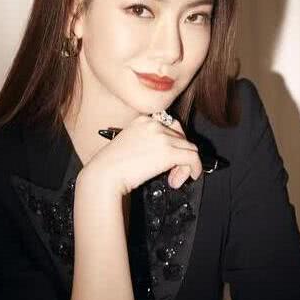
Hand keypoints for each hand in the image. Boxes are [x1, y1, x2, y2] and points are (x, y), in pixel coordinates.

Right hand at [81, 114, 202, 195]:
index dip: (175, 143)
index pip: (171, 126)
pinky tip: (189, 177)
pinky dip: (194, 168)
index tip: (172, 157)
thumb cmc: (111, 166)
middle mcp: (154, 124)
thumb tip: (165, 155)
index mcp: (143, 120)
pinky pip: (193, 158)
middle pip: (182, 137)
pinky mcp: (168, 152)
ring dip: (186, 165)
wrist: (105, 175)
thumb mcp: (129, 145)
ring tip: (174, 179)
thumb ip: (147, 144)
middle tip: (173, 173)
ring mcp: (162, 137)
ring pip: (189, 148)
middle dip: (181, 155)